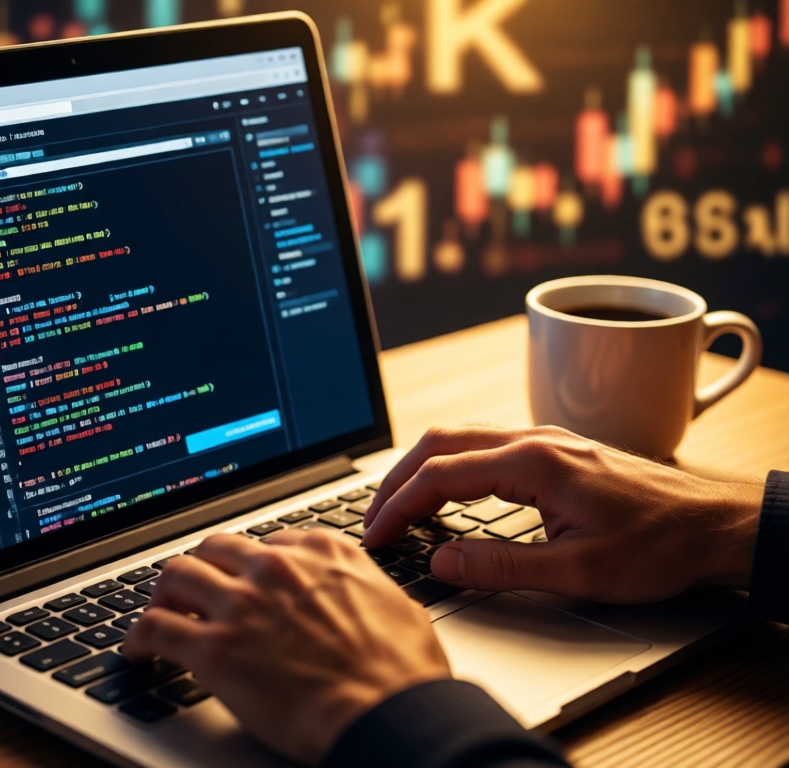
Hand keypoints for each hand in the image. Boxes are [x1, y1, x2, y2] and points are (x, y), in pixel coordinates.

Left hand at [123, 530, 450, 764]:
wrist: (389, 715)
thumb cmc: (401, 672)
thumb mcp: (396, 603)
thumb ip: (362, 585)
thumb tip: (358, 592)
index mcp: (320, 552)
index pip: (266, 541)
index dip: (249, 564)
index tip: (243, 579)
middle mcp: (276, 567)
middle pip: (215, 549)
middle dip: (202, 569)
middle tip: (195, 592)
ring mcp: (242, 604)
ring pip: (177, 575)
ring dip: (165, 595)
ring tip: (160, 613)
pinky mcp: (216, 649)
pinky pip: (157, 627)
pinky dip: (139, 635)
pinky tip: (138, 649)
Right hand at [364, 426, 763, 603]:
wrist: (717, 525)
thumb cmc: (659, 546)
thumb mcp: (578, 571)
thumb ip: (501, 566)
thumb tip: (442, 561)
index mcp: (533, 463)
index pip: (440, 475)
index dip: (398, 506)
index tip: (376, 536)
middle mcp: (533, 439)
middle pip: (439, 442)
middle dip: (397, 480)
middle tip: (374, 520)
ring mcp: (545, 439)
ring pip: (460, 437)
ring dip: (421, 469)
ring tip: (399, 508)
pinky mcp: (555, 450)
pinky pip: (484, 445)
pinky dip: (450, 466)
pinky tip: (448, 493)